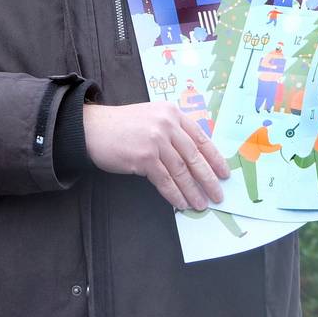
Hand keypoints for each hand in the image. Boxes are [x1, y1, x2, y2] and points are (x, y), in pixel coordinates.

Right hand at [83, 102, 228, 210]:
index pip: (200, 138)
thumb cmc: (122, 125)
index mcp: (171, 113)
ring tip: (201, 204)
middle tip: (218, 194)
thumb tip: (196, 157)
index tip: (224, 173)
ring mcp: (155, 140)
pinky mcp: (144, 157)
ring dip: (193, 191)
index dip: (214, 158)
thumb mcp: (151, 118)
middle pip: (194, 157)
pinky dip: (175, 194)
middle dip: (208, 179)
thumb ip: (172, 130)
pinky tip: (181, 203)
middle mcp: (165, 124)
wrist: (93, 128)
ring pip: (181, 171)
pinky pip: (165, 180)